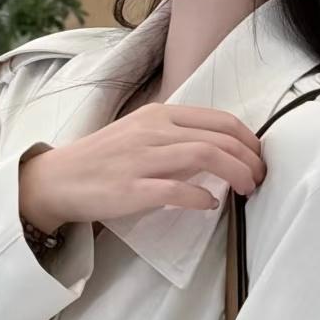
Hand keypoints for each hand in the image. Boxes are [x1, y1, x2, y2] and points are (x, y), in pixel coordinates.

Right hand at [18, 104, 266, 233]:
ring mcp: (142, 158)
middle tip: (260, 179)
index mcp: (158, 115)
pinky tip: (209, 205)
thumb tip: (217, 152)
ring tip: (248, 190)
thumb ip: (176, 138)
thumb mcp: (140, 135)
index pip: (219, 120)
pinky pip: (178, 189)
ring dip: (236, 174)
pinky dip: (201, 197)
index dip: (248, 139)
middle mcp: (153, 131)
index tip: (258, 157)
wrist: (58, 179)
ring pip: (206, 156)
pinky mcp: (132, 188)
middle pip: (219, 138)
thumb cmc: (102, 159)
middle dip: (250, 160)